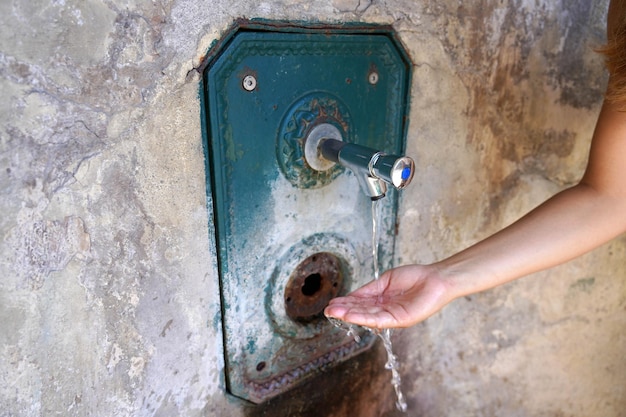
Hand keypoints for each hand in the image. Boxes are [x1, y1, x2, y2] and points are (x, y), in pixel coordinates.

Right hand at [324, 264, 454, 328]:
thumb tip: (351, 296)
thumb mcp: (386, 281)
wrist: (435, 279)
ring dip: (350, 316)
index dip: (346, 304)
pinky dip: (364, 318)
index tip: (332, 304)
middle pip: (361, 312)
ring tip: (334, 313)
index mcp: (382, 301)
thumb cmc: (414, 277)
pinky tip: (351, 316)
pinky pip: (379, 320)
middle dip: (344, 311)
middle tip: (327, 311)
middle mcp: (385, 310)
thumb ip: (369, 290)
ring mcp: (392, 316)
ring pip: (367, 317)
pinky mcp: (400, 320)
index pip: (360, 303)